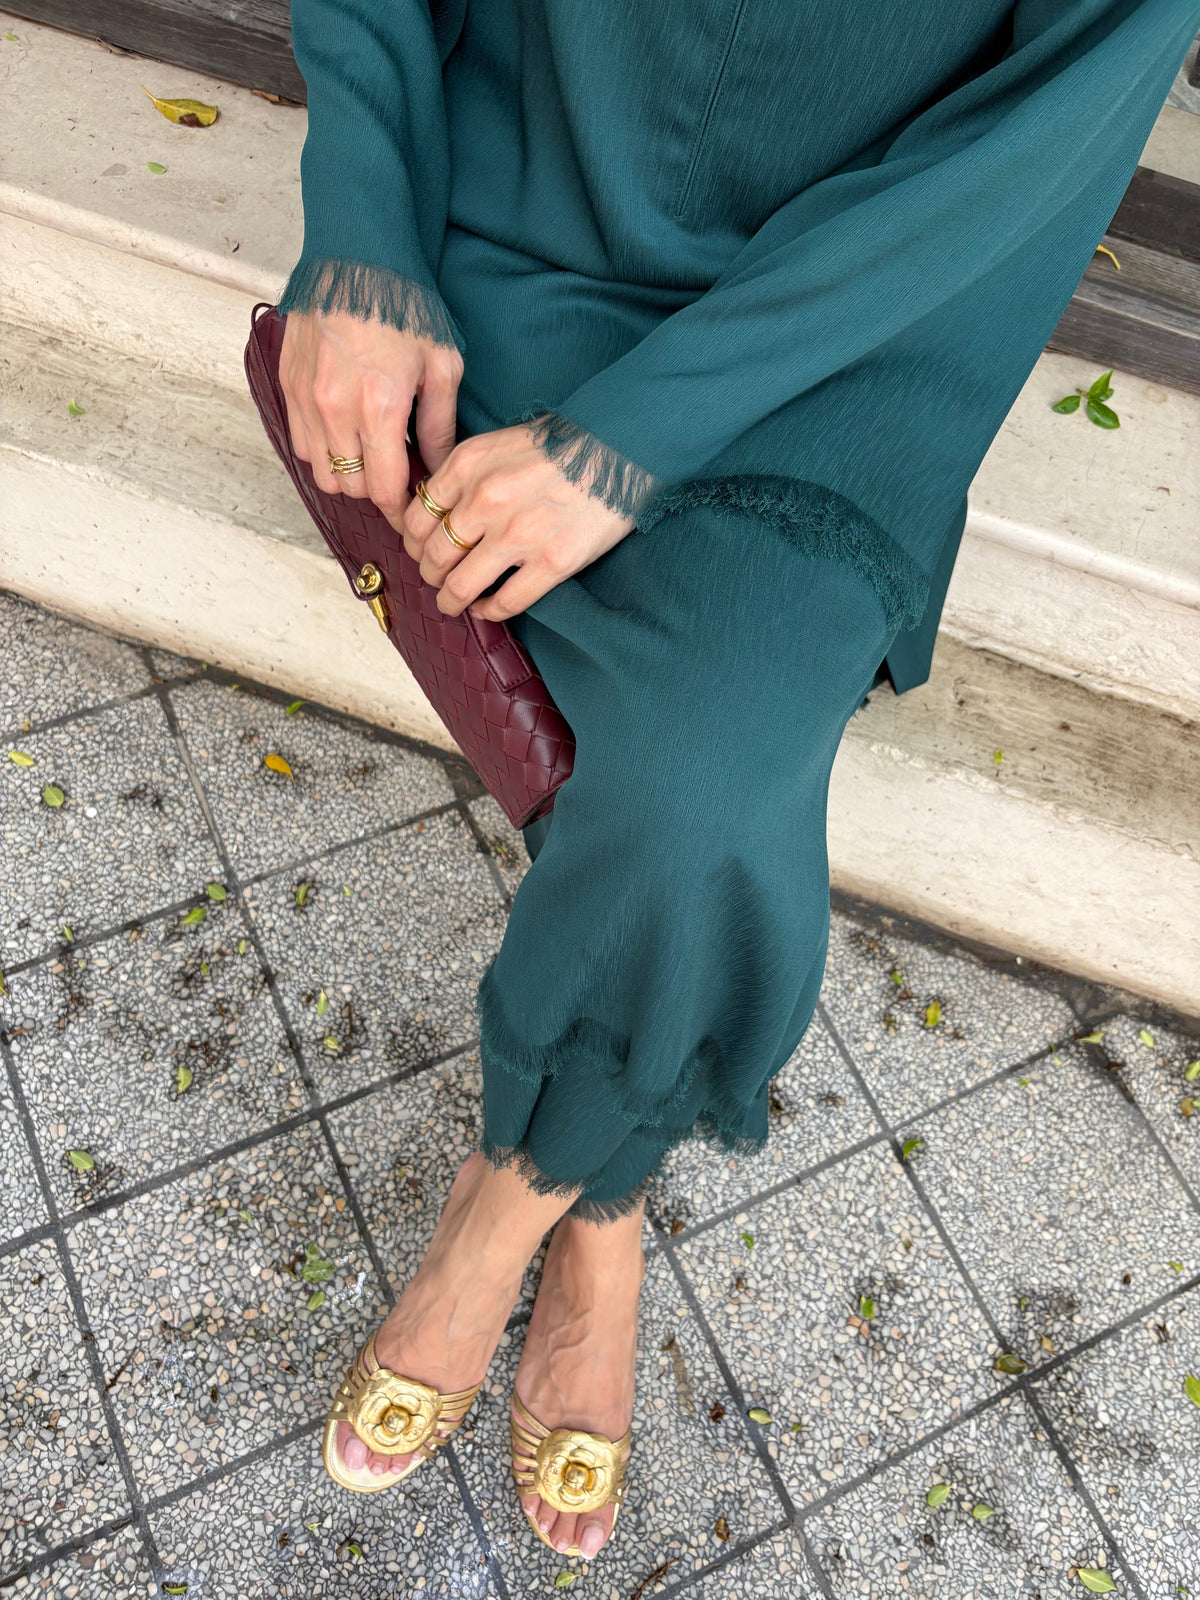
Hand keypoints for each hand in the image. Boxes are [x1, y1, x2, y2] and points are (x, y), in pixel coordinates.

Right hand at [279, 308, 463, 531]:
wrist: (358, 257)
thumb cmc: (406, 308)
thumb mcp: (442, 366)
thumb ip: (440, 427)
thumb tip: (437, 470)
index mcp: (379, 408)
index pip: (383, 489)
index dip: (400, 510)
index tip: (413, 511)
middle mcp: (336, 409)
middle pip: (352, 487)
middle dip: (377, 492)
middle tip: (398, 479)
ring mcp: (306, 398)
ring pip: (322, 473)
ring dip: (348, 475)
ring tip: (371, 458)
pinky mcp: (289, 386)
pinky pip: (301, 444)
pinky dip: (323, 452)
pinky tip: (346, 436)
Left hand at [402, 422, 646, 620]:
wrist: (621, 449)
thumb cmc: (562, 445)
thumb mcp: (499, 443)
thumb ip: (464, 473)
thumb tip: (436, 510)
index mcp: (468, 466)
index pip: (415, 518)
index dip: (412, 543)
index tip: (419, 552)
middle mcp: (486, 500)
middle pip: (433, 556)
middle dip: (428, 575)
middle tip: (436, 581)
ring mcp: (519, 535)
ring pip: (461, 586)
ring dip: (450, 601)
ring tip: (453, 604)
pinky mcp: (551, 563)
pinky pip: (505, 603)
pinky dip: (489, 611)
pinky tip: (488, 608)